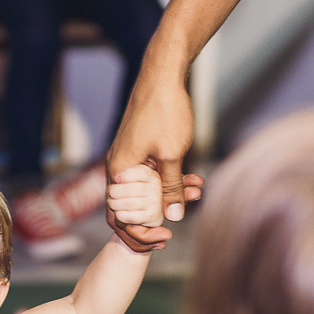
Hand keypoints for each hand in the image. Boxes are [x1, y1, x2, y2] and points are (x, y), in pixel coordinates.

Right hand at [105, 69, 199, 248]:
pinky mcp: (137, 151)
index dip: (141, 233)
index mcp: (118, 172)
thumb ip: (171, 188)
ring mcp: (126, 159)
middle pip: (132, 207)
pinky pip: (150, 175)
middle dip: (157, 217)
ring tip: (196, 194)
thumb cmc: (164, 112)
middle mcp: (116, 168)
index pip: (121, 217)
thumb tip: (174, 216)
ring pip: (145, 190)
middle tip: (178, 224)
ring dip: (169, 196)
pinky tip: (193, 180)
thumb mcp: (173, 155)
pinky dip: (169, 180)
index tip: (165, 237)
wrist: (162, 76)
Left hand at [107, 164, 163, 228]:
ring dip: (114, 204)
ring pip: (128, 204)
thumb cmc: (134, 194)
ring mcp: (155, 204)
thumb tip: (117, 179)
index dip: (125, 175)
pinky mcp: (152, 218)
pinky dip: (120, 215)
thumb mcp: (132, 180)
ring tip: (112, 203)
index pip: (141, 172)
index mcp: (152, 176)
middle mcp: (156, 189)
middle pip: (128, 189)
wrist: (147, 214)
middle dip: (114, 192)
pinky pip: (129, 217)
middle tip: (111, 194)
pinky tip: (119, 213)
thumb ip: (126, 175)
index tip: (116, 179)